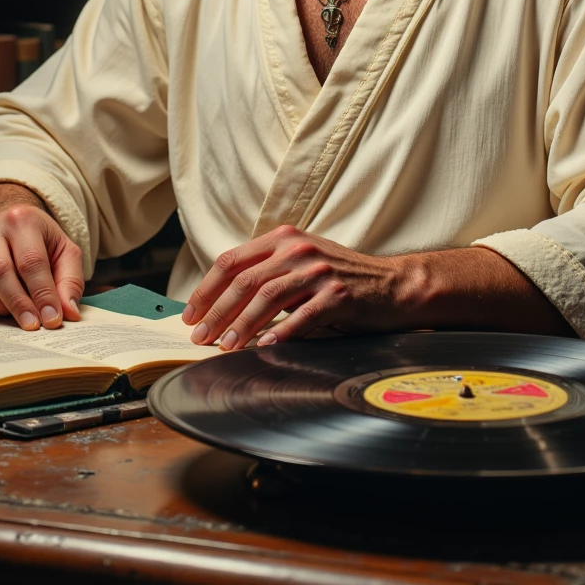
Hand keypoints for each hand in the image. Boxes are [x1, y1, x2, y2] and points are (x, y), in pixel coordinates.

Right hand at [0, 200, 83, 330]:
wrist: (9, 227)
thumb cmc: (40, 243)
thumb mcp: (65, 252)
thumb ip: (70, 281)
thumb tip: (68, 313)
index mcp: (21, 220)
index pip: (31, 261)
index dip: (42, 294)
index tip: (51, 319)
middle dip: (18, 304)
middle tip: (32, 325)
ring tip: (13, 311)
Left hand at [181, 225, 410, 350]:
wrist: (393, 285)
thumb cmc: (342, 278)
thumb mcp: (301, 263)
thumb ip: (268, 272)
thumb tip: (221, 305)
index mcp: (284, 238)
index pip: (232, 261)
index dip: (206, 289)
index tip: (190, 313)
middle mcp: (298, 249)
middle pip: (245, 281)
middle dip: (216, 312)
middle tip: (199, 337)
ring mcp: (319, 271)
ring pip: (268, 297)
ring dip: (241, 325)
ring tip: (225, 346)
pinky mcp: (339, 294)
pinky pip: (303, 316)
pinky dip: (281, 333)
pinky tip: (264, 346)